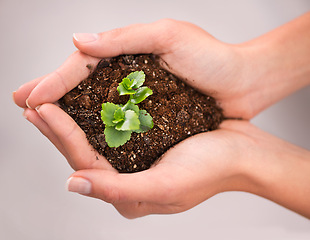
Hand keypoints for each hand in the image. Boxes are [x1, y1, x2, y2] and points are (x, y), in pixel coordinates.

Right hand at [13, 19, 259, 118]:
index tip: (30, 97)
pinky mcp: (150, 114)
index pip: (82, 65)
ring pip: (94, 104)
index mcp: (128, 52)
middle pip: (81, 84)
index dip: (55, 81)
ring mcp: (138, 95)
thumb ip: (125, 39)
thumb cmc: (213, 58)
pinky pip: (117, 120)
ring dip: (68, 112)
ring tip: (41, 120)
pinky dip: (96, 126)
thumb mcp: (170, 36)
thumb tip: (77, 41)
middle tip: (21, 104)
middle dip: (51, 94)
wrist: (244, 83)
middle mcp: (128, 73)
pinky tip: (81, 134)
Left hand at [22, 105, 309, 218]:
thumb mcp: (164, 186)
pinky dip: (99, 112)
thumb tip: (73, 185)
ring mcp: (138, 158)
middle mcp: (129, 177)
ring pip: (97, 137)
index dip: (60, 137)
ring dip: (75, 117)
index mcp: (128, 194)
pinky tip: (88, 99)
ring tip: (53, 100)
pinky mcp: (148, 141)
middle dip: (58, 128)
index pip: (83, 163)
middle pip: (84, 151)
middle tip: (34, 104)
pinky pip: (116, 126)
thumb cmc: (211, 170)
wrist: (243, 153)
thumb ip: (117, 190)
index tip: (40, 110)